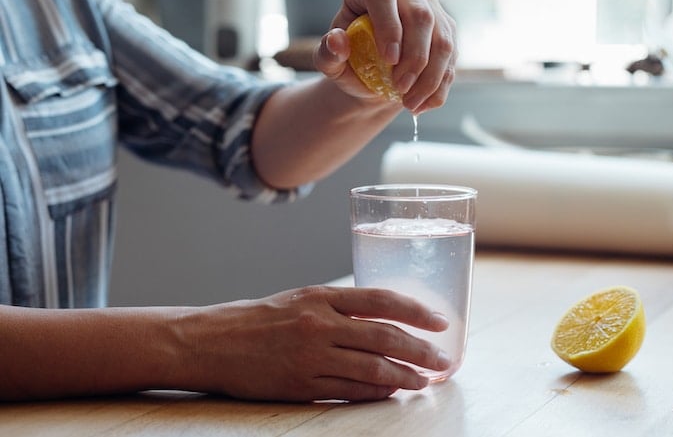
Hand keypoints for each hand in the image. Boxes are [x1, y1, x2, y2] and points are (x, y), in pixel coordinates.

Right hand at [176, 286, 450, 401]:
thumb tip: (381, 320)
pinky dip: (376, 392)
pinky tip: (392, 392)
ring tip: (425, 379)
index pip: (381, 300)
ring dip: (404, 375)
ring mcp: (312, 356)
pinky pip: (349, 390)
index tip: (440, 321)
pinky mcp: (302, 384)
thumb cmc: (259, 319)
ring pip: (372, 367)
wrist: (213, 342)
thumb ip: (339, 308)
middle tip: (443, 358)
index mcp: (322, 296)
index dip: (415, 311)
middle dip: (420, 349)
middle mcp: (320, 324)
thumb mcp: (301, 299)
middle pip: (384, 336)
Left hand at [314, 0, 457, 114]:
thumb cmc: (350, 62)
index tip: (388, 60)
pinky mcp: (446, 29)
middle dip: (414, 58)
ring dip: (430, 77)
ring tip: (410, 103)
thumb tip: (337, 40)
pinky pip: (452, 58)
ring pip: (442, 40)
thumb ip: (327, 54)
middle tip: (401, 88)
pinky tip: (422, 104)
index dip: (388, 26)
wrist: (374, 75)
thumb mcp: (331, 63)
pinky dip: (439, 86)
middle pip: (420, 16)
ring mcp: (429, 7)